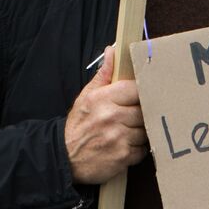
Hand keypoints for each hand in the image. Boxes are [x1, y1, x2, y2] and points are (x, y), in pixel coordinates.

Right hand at [64, 47, 146, 184]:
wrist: (63, 157)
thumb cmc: (78, 124)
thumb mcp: (87, 96)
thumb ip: (104, 74)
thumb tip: (112, 50)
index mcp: (103, 99)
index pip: (136, 89)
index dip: (140, 92)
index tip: (138, 97)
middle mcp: (111, 117)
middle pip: (144, 110)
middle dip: (140, 114)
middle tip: (131, 116)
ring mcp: (118, 138)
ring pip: (145, 130)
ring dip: (139, 132)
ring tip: (126, 131)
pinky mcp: (122, 157)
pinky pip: (142, 149)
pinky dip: (136, 148)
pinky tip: (124, 145)